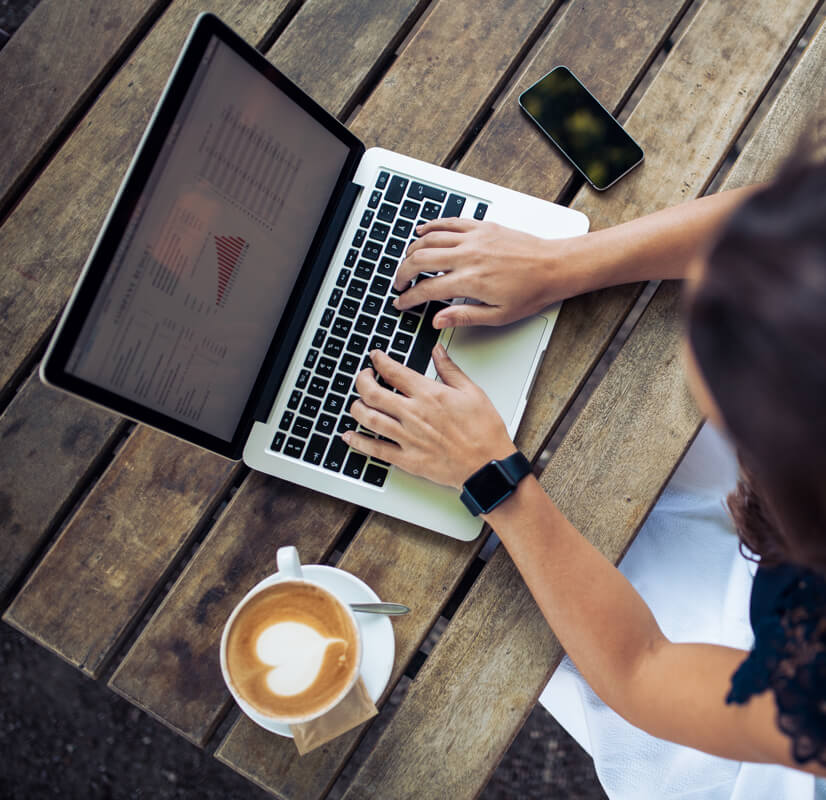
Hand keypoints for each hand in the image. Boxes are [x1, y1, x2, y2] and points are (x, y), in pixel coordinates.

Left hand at [343, 346, 515, 489]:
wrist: (488, 465)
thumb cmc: (484, 431)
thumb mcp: (472, 392)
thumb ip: (450, 370)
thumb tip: (438, 351)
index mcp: (429, 394)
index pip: (394, 372)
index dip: (379, 361)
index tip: (375, 358)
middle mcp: (414, 414)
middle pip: (373, 393)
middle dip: (362, 381)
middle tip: (363, 377)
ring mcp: (408, 437)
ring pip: (369, 418)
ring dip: (357, 407)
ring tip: (356, 402)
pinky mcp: (407, 459)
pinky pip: (376, 449)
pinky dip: (359, 441)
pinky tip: (350, 436)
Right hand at [393, 218, 587, 327]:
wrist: (554, 266)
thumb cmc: (531, 291)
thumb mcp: (498, 316)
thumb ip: (463, 316)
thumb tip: (437, 321)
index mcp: (470, 281)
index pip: (427, 289)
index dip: (409, 298)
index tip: (401, 303)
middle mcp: (468, 256)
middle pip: (420, 260)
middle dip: (402, 273)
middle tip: (399, 284)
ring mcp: (474, 238)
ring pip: (429, 239)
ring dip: (412, 251)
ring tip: (407, 262)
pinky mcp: (481, 227)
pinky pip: (449, 222)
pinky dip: (431, 226)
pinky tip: (422, 232)